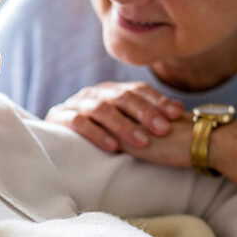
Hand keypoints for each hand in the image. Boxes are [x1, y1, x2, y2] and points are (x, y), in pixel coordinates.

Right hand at [45, 81, 182, 151]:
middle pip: (122, 97)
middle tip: (164, 130)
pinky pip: (79, 123)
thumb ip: (145, 115)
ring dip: (123, 125)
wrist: (56, 140)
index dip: (157, 100)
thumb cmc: (98, 133)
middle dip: (145, 113)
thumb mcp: (123, 122)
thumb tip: (180, 109)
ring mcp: (75, 103)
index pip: (137, 89)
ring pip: (101, 109)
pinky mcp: (59, 118)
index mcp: (111, 90)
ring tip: (142, 143)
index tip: (176, 114)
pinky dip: (96, 134)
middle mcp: (94, 92)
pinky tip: (112, 147)